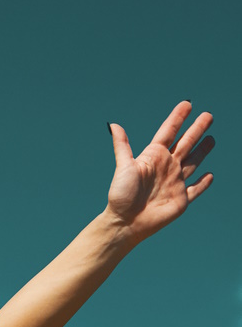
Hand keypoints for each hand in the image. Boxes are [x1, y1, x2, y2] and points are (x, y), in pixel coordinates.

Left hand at [106, 100, 213, 241]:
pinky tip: (210, 175)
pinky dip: (203, 183)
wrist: (125, 223)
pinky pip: (195, 189)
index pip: (169, 132)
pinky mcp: (181, 200)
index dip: (178, 118)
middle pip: (186, 143)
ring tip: (211, 139)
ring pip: (193, 162)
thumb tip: (113, 125)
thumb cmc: (121, 195)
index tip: (187, 104)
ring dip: (203, 151)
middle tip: (208, 115)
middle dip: (197, 129)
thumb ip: (122, 146)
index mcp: (154, 156)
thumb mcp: (123, 167)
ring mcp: (175, 183)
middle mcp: (166, 167)